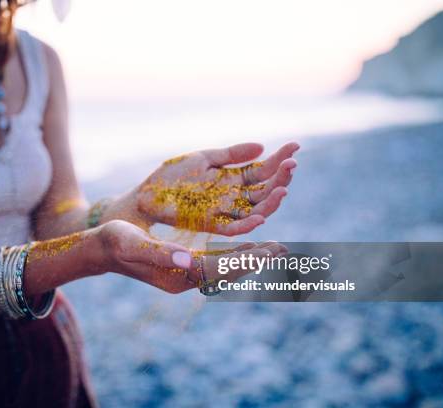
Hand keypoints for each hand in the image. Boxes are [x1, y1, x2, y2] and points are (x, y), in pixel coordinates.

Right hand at [95, 220, 286, 293]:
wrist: (101, 249)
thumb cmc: (114, 242)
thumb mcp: (133, 243)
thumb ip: (159, 252)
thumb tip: (187, 258)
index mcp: (175, 276)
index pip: (218, 271)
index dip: (244, 261)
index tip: (269, 252)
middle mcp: (184, 279)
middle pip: (227, 273)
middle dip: (255, 261)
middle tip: (284, 250)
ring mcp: (184, 274)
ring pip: (224, 268)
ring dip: (249, 259)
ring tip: (275, 248)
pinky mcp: (183, 266)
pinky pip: (215, 262)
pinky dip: (234, 255)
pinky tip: (248, 247)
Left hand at [128, 142, 298, 235]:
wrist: (146, 194)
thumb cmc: (172, 177)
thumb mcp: (205, 158)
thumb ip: (232, 154)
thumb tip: (262, 146)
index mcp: (233, 179)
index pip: (263, 170)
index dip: (280, 159)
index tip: (296, 146)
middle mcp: (233, 197)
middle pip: (264, 190)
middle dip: (280, 178)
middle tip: (292, 164)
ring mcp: (224, 211)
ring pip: (256, 210)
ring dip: (271, 202)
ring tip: (284, 188)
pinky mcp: (210, 224)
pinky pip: (234, 227)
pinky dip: (249, 224)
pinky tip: (262, 216)